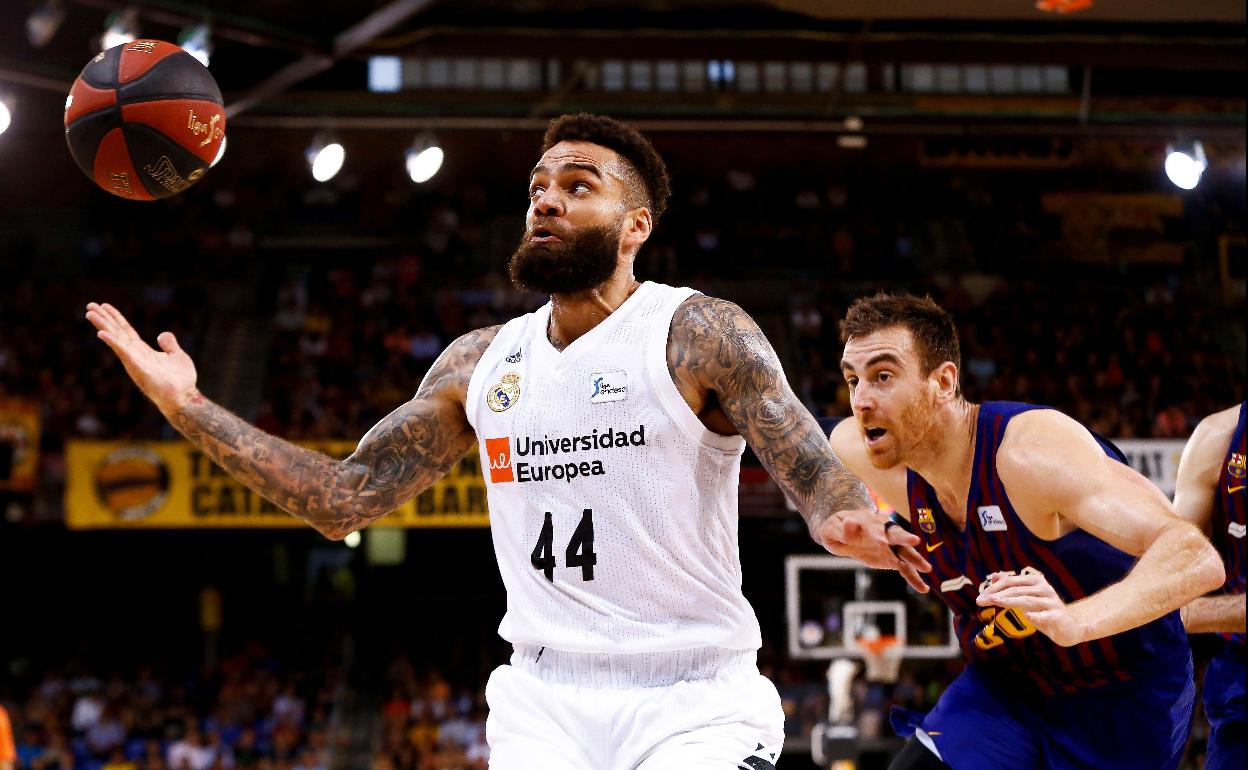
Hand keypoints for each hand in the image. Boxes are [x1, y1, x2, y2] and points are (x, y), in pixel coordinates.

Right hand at [85, 302, 197, 415]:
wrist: (184, 397)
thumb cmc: (181, 380)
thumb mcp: (177, 355)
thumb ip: (169, 344)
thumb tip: (163, 334)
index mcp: (142, 351)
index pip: (126, 331)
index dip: (116, 318)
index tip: (104, 306)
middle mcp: (135, 354)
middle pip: (116, 332)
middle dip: (103, 319)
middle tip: (89, 305)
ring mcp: (134, 361)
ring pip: (115, 339)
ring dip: (102, 326)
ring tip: (89, 313)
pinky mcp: (137, 367)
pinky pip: (123, 352)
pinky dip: (113, 342)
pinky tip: (101, 334)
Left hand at [812, 509, 930, 592]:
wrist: (843, 531)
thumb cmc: (836, 527)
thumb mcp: (832, 528)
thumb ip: (842, 528)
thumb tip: (850, 522)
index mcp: (868, 521)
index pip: (874, 527)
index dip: (878, 533)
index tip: (881, 541)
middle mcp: (883, 531)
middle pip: (895, 534)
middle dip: (904, 538)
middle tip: (914, 542)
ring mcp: (890, 545)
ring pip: (904, 552)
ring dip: (915, 559)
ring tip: (927, 568)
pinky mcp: (892, 558)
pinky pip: (904, 568)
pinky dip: (913, 578)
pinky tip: (923, 588)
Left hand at [976, 570, 1082, 646]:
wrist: (1069, 627)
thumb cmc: (1043, 611)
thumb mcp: (1026, 598)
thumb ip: (1011, 587)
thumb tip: (994, 575)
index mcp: (1035, 582)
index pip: (1010, 581)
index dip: (994, 588)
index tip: (980, 597)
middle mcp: (1044, 588)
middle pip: (1016, 590)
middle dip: (996, 595)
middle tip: (980, 601)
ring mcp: (1051, 602)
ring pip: (1027, 600)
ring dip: (1009, 601)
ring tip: (995, 602)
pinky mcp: (1058, 616)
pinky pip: (1046, 615)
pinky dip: (1037, 616)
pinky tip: (1028, 616)